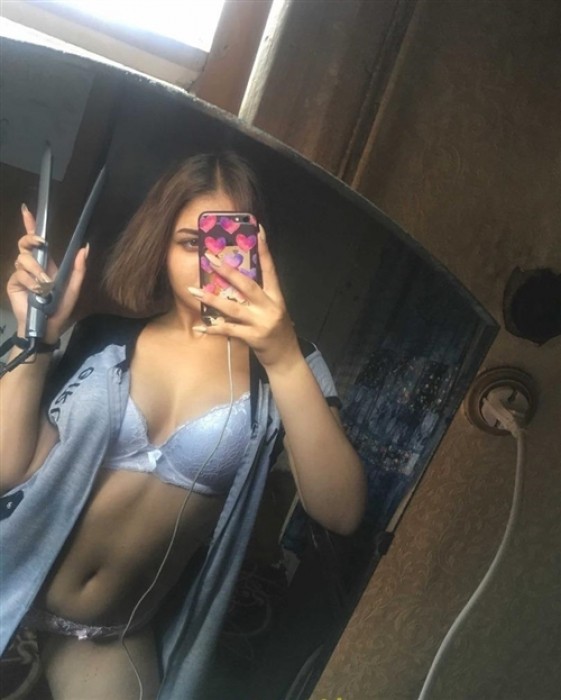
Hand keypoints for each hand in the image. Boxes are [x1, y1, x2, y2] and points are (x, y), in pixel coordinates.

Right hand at [6, 205, 88, 342]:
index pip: (36, 241)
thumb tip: (85, 247)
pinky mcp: (14, 282)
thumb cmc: (61, 309)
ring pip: (23, 259)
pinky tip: (36, 291)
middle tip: (41, 243)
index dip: (30, 225)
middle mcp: (33, 266)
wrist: (46, 326)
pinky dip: (29, 281)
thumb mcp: (73, 288)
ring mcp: (22, 274)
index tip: (27, 210)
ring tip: (44, 285)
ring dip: (35, 270)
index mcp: (47, 264)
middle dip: (31, 239)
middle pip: (25, 244)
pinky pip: (19, 273)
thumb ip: (79, 269)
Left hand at [190, 226, 299, 368]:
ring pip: (233, 307)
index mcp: (276, 296)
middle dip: (227, 271)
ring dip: (211, 299)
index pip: (270, 269)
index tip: (257, 230)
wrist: (286, 358)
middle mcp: (270, 307)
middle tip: (209, 258)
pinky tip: (199, 326)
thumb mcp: (273, 309)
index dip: (264, 250)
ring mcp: (261, 322)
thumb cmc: (276, 331)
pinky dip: (213, 328)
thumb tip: (237, 279)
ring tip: (194, 290)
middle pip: (247, 285)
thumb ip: (259, 296)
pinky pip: (229, 330)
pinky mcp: (253, 337)